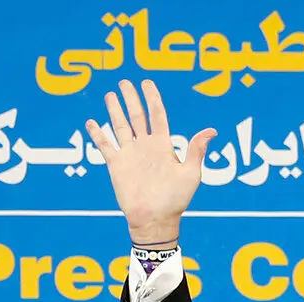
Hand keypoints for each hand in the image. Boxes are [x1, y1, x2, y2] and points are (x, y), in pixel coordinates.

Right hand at [84, 78, 215, 244]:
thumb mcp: (190, 173)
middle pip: (136, 116)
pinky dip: (98, 134)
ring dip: (114, 110)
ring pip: (120, 126)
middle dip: (131, 99)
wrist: (155, 219)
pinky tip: (92, 122)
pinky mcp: (116, 164)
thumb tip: (211, 130)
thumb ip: (196, 150)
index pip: (157, 115)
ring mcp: (130, 154)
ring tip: (110, 94)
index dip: (152, 99)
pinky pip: (105, 145)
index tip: (147, 83)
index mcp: (163, 146)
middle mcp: (146, 147)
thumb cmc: (176, 199)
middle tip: (124, 81)